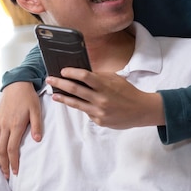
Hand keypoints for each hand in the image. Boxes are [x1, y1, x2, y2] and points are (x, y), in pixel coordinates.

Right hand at [0, 82, 41, 177]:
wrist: (16, 84)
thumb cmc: (28, 97)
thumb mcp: (36, 110)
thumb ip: (37, 125)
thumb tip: (37, 140)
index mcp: (15, 124)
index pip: (12, 148)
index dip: (13, 162)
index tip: (16, 172)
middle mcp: (4, 125)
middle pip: (1, 150)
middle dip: (3, 164)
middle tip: (6, 175)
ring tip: (2, 166)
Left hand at [47, 68, 164, 128]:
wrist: (141, 110)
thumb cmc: (127, 91)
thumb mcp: (115, 79)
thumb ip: (99, 77)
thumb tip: (81, 74)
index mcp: (105, 85)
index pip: (83, 76)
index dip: (71, 72)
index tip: (63, 70)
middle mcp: (100, 98)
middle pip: (75, 89)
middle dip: (60, 83)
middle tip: (50, 79)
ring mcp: (99, 111)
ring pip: (76, 103)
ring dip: (63, 98)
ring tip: (54, 94)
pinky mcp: (99, 120)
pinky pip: (86, 112)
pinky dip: (81, 106)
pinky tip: (75, 103)